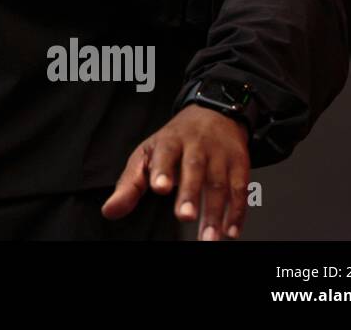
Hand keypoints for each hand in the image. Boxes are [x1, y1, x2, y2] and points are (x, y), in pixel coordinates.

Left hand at [101, 104, 250, 239]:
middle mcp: (196, 145)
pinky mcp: (240, 164)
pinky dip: (237, 212)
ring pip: (219, 183)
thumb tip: (110, 211)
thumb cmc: (174, 142)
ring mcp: (220, 154)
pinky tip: (230, 231)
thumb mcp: (147, 155)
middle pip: (194, 168)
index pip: (165, 152)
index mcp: (169, 141)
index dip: (163, 169)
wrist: (213, 113)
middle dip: (189, 193)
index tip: (159, 188)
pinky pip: (240, 189)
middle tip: (184, 217)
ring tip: (207, 238)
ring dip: (215, 213)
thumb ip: (129, 185)